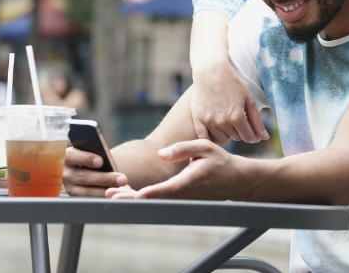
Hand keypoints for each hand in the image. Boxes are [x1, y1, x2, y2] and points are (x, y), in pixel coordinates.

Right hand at [63, 146, 127, 197]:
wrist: (81, 164)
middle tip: (121, 179)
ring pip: (86, 191)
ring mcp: (69, 186)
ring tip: (121, 188)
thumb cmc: (88, 154)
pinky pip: (89, 198)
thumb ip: (93, 151)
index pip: (72, 156)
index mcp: (66, 156)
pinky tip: (115, 194)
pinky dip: (103, 197)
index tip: (101, 161)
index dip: (86, 158)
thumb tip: (105, 157)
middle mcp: (65, 172)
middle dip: (104, 178)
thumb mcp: (87, 150)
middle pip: (83, 176)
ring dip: (106, 190)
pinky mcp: (75, 195)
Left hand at [109, 139, 250, 199]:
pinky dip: (144, 199)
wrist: (235, 180)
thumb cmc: (220, 161)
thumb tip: (162, 153)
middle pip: (157, 199)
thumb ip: (183, 148)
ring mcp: (184, 200)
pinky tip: (130, 193)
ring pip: (156, 202)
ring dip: (135, 199)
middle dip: (133, 198)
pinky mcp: (182, 201)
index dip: (153, 193)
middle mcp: (186, 194)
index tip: (137, 194)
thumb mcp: (205, 146)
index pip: (169, 189)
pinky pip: (161, 202)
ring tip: (115, 193)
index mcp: (192, 179)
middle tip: (113, 194)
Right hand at [191, 63, 268, 143]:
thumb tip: (265, 138)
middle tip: (238, 120)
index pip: (249, 138)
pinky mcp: (198, 119)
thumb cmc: (232, 84)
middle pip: (236, 138)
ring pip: (222, 140)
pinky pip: (205, 138)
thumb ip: (257, 120)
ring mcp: (209, 121)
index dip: (253, 137)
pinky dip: (212, 137)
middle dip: (240, 132)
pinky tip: (216, 130)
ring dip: (227, 135)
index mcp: (237, 117)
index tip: (253, 133)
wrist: (211, 72)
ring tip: (228, 123)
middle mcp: (222, 122)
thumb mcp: (249, 100)